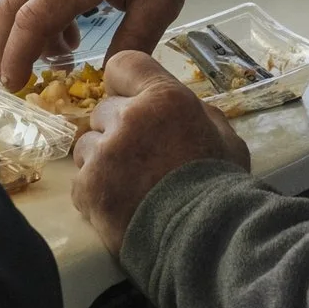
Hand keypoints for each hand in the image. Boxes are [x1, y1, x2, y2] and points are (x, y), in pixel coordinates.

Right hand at [0, 0, 209, 89]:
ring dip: (28, 30)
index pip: (32, 19)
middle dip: (3, 46)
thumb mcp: (160, 5)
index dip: (17, 56)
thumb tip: (107, 79)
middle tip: (12, 78)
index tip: (14, 85)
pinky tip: (72, 31)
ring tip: (60, 58)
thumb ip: (131, 43)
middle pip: (11, 5)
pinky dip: (44, 12)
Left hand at [71, 51, 250, 254]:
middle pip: (104, 110)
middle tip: (140, 157)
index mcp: (165, 98)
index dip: (125, 83)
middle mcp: (128, 118)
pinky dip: (95, 192)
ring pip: (87, 145)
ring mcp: (103, 154)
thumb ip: (200, 115)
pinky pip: (80, 180)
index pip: (124, 64)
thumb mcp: (227, 140)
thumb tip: (185, 109)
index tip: (131, 101)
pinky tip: (120, 206)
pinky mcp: (86, 188)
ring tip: (130, 186)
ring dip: (102, 160)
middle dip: (117, 129)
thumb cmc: (222, 190)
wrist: (203, 243)